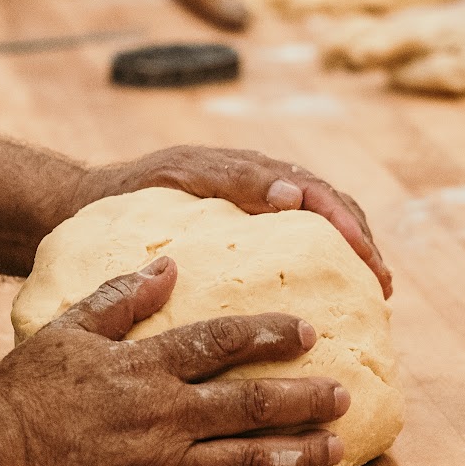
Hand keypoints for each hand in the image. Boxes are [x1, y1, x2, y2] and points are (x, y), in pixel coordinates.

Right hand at [0, 259, 347, 465]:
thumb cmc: (19, 397)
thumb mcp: (64, 332)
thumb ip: (120, 298)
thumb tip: (168, 267)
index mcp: (143, 369)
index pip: (221, 343)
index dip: (269, 334)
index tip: (307, 330)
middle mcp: (163, 419)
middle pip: (251, 405)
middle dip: (304, 398)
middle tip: (342, 394)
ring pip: (248, 462)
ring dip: (298, 454)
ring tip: (334, 448)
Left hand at [69, 147, 392, 297]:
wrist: (83, 203)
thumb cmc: (125, 196)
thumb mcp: (171, 183)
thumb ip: (229, 183)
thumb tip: (292, 194)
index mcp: (245, 171)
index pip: (314, 193)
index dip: (346, 226)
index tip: (368, 260)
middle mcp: (257, 182)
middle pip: (328, 205)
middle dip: (360, 242)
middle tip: (381, 286)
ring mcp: (251, 203)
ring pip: (317, 222)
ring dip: (348, 251)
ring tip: (371, 290)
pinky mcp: (241, 226)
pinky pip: (291, 240)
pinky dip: (319, 260)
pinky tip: (326, 294)